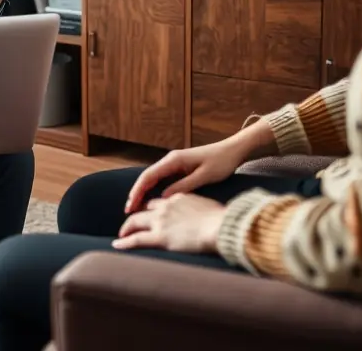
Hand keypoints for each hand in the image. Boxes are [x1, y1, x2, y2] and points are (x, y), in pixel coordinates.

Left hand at [113, 194, 225, 252]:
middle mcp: (165, 206)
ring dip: (126, 228)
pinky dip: (124, 242)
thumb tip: (206, 218)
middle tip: (130, 223)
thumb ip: (200, 211)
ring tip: (121, 235)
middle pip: (144, 209)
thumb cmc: (221, 221)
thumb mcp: (208, 208)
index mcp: (178, 198)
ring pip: (135, 222)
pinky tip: (116, 245)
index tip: (149, 213)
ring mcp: (160, 221)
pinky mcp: (159, 237)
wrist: (220, 227)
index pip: (160, 201)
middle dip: (136, 215)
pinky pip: (136, 239)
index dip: (153, 208)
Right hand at [124, 141, 243, 214]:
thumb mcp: (204, 176)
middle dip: (136, 193)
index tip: (130, 206)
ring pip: (153, 179)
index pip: (149, 176)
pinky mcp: (180, 168)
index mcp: (174, 160)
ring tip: (136, 209)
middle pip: (147, 177)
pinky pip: (162, 180)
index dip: (137, 191)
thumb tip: (164, 197)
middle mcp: (171, 160)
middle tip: (128, 211)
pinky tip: (152, 202)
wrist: (233, 151)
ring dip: (143, 192)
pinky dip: (153, 190)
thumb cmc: (221, 162)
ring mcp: (175, 163)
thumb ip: (183, 186)